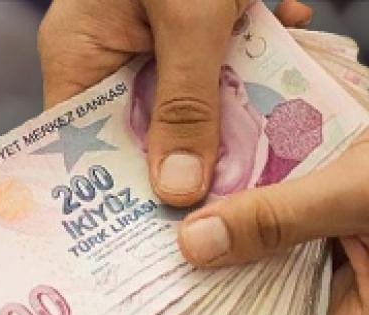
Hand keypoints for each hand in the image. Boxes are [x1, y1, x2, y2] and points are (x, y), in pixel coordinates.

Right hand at [37, 0, 311, 206]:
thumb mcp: (192, 20)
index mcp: (77, 53)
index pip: (77, 145)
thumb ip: (187, 104)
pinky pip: (212, 60)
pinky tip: (292, 55)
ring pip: (181, 98)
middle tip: (221, 201)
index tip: (141, 238)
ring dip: (227, 110)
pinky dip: (251, 61)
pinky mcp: (188, 18)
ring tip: (269, 141)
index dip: (108, 194)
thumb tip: (179, 192)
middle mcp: (104, 51)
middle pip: (135, 129)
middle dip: (181, 159)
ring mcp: (146, 35)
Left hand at [176, 96, 368, 314]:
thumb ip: (278, 220)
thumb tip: (192, 246)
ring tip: (130, 294)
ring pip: (252, 301)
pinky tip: (175, 238)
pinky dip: (228, 249)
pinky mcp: (316, 245)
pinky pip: (262, 258)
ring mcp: (326, 282)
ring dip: (205, 291)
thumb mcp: (360, 190)